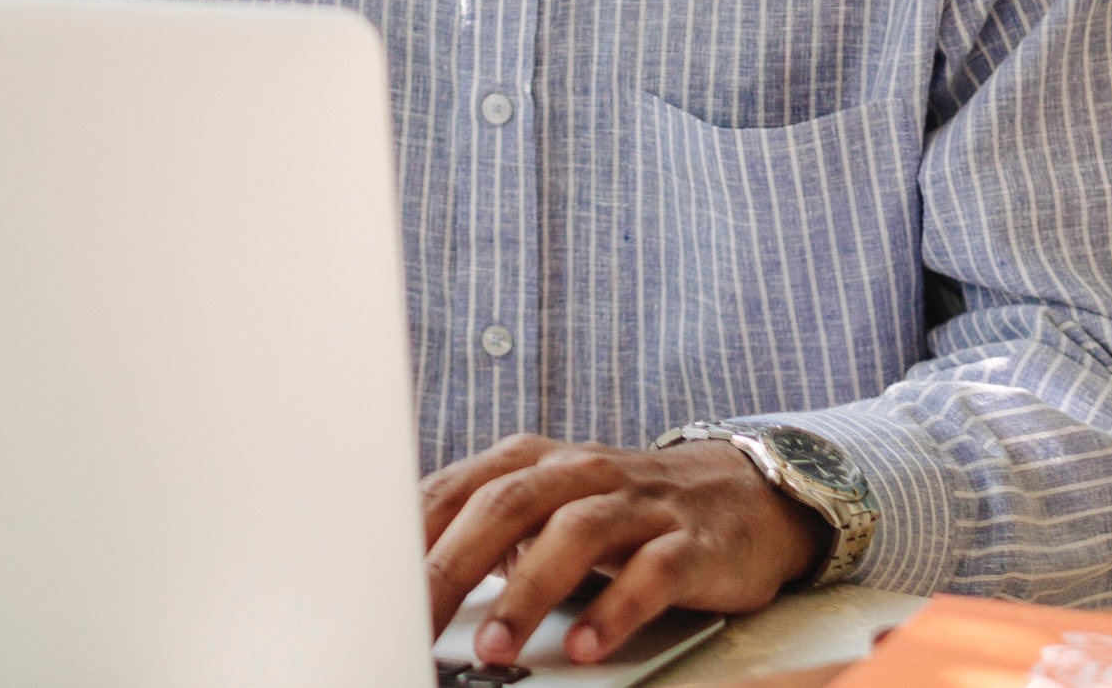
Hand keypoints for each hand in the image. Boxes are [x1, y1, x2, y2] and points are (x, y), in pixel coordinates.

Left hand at [417, 433, 823, 667]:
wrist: (744, 493)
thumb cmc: (621, 511)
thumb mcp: (545, 511)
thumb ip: (480, 536)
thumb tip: (399, 582)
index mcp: (530, 462)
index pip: (454, 492)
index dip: (407, 539)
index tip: (367, 589)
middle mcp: (579, 473)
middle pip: (504, 507)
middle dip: (450, 568)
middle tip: (411, 622)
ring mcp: (637, 505)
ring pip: (575, 535)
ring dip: (529, 594)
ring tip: (494, 649)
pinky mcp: (690, 542)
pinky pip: (651, 573)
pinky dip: (615, 611)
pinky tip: (584, 648)